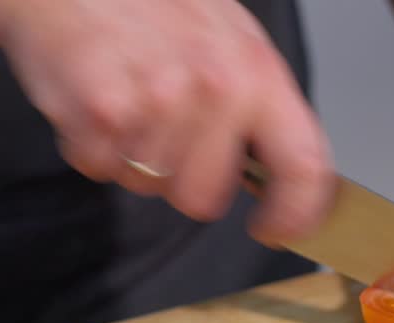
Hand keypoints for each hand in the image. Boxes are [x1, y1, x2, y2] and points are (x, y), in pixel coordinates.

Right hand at [0, 0, 334, 242]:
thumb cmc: (152, 4)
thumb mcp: (231, 40)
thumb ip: (262, 107)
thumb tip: (282, 173)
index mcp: (258, 72)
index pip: (303, 167)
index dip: (294, 214)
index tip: (275, 229)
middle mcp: (216, 87)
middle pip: (203, 199)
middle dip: (180, 178)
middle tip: (164, 126)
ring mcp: (158, 100)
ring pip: (147, 186)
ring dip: (131, 157)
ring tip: (128, 98)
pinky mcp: (101, 110)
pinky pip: (99, 167)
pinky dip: (91, 145)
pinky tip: (97, 96)